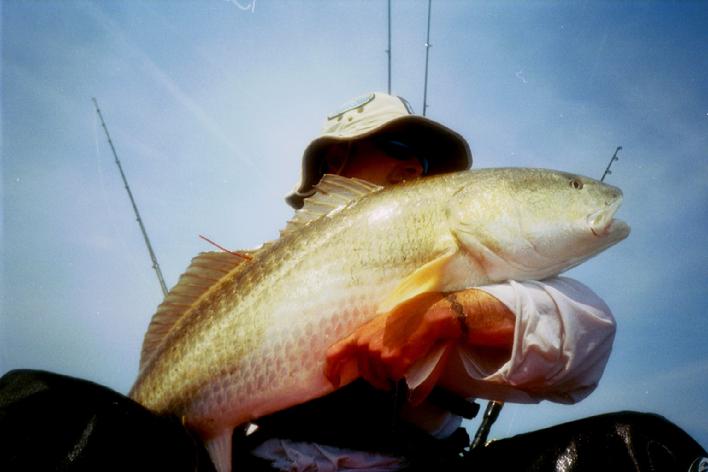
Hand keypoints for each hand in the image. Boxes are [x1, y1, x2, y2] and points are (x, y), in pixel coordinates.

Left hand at [325, 289, 514, 393]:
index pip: (334, 354)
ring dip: (389, 378)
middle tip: (390, 370)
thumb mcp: (381, 326)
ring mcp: (377, 353)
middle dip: (376, 378)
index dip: (331, 370)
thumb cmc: (409, 319)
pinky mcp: (392, 361)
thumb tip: (366, 364)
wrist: (429, 316)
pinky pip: (393, 379)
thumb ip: (369, 342)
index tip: (333, 381)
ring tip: (402, 361)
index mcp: (360, 333)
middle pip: (364, 373)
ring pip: (379, 379)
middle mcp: (365, 344)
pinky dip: (401, 376)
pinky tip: (409, 361)